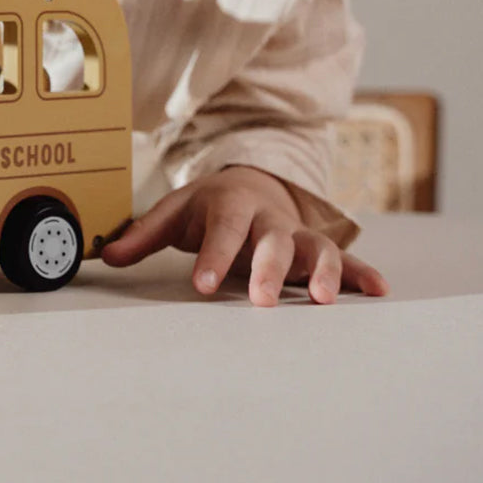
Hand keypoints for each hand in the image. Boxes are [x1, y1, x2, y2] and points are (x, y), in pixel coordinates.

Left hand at [100, 164, 389, 305]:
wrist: (249, 182)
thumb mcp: (174, 214)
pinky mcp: (318, 249)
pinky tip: (377, 291)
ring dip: (322, 271)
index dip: (212, 257)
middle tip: (260, 299)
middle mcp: (267, 218)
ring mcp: (296, 233)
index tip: (202, 285)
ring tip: (323, 300)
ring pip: (314, 247)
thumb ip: (142, 235)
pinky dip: (361, 274)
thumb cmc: (208, 206)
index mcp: (230, 206)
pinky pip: (345, 260)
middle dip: (268, 269)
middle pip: (271, 240)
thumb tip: (105, 256)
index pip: (221, 230)